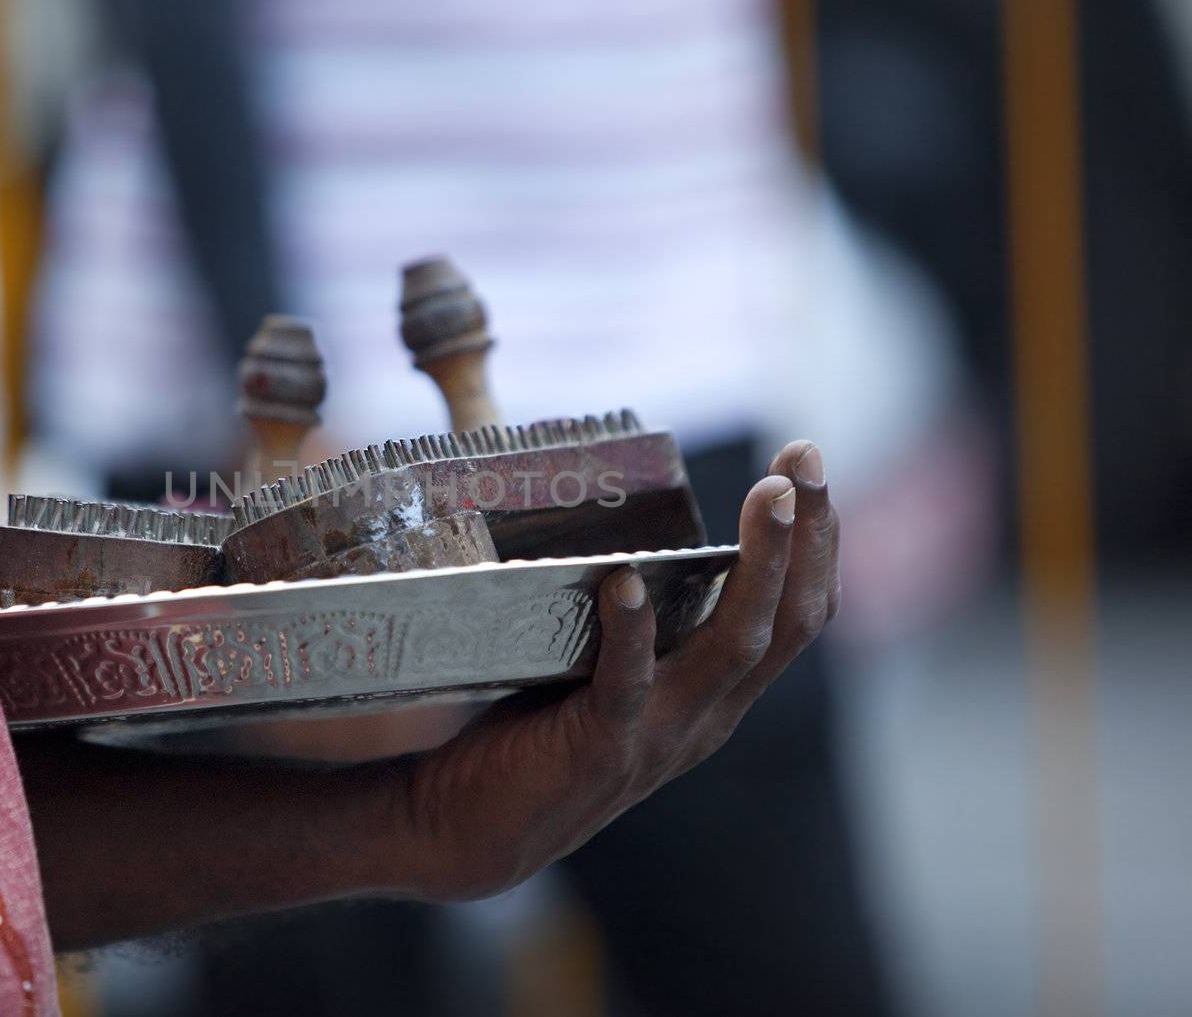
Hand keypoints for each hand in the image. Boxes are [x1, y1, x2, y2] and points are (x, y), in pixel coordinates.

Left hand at [398, 440, 838, 900]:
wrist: (472, 829)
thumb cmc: (536, 731)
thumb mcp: (611, 671)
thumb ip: (636, 618)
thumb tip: (628, 520)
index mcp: (715, 696)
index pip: (795, 618)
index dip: (815, 545)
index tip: (807, 467)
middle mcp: (705, 717)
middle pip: (787, 623)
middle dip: (808, 536)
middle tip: (806, 458)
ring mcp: (659, 736)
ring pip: (734, 646)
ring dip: (758, 568)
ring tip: (768, 498)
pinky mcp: (600, 748)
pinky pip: (626, 686)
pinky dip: (631, 631)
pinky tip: (625, 581)